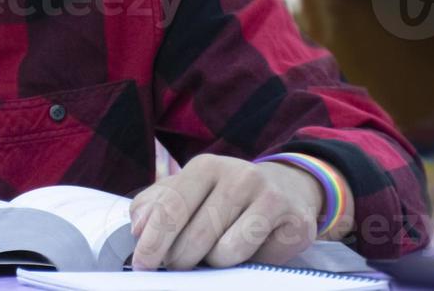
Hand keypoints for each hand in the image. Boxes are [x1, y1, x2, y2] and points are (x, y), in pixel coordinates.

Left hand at [128, 155, 328, 270]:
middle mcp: (239, 175)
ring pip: (225, 252)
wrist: (287, 189)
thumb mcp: (188, 191)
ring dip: (215, 263)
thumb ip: (156, 206)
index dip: (152, 242)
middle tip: (180, 264)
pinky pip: (257, 260)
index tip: (141, 266)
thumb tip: (138, 228)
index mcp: (206, 166)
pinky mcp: (295, 222)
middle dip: (181, 260)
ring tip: (219, 250)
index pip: (171, 208)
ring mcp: (270, 197)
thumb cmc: (225, 196)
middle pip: (196, 236)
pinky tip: (250, 250)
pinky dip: (246, 264)